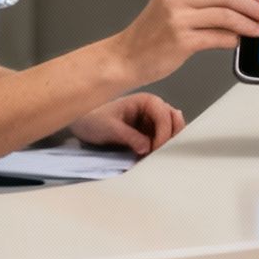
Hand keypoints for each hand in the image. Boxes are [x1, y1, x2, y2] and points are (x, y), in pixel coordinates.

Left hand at [69, 93, 186, 155]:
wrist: (82, 125)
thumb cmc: (93, 120)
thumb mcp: (109, 128)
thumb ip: (129, 136)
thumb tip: (147, 147)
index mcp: (146, 101)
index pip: (164, 115)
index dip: (163, 133)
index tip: (154, 150)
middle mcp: (153, 109)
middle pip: (175, 120)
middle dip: (170, 137)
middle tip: (159, 153)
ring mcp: (152, 122)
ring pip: (172, 132)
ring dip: (166, 144)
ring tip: (154, 157)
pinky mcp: (149, 134)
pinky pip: (162, 141)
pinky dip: (160, 149)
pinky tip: (151, 158)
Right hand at [110, 0, 258, 82]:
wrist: (124, 58)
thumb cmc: (150, 36)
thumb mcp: (171, 7)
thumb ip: (201, 1)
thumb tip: (240, 3)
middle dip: (254, 4)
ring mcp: (177, 18)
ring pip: (226, 15)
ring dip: (248, 23)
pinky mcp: (180, 41)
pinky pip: (217, 37)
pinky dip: (233, 39)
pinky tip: (239, 41)